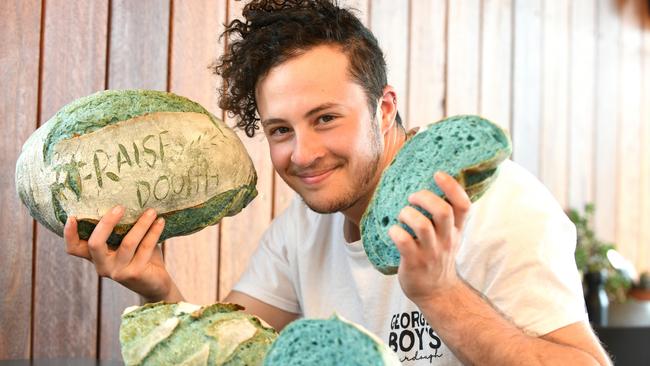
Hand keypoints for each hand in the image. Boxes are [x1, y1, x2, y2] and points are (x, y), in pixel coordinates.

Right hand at [64, 205, 181, 302]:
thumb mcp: (128, 242)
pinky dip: (153, 232)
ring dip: (141, 224)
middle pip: (95, 244)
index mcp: (97, 257)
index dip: (69, 234)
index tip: (72, 217)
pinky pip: (145, 247)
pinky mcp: (135, 274)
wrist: (157, 284)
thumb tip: (130, 199)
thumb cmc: (142, 258)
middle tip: (120, 207)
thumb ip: (123, 229)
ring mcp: (118, 272)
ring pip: (127, 243)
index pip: (74, 248)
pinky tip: (160, 222)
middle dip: (107, 223)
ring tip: (151, 211)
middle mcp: (103, 266)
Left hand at [388, 171, 470, 305]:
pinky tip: (392, 231)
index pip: (463, 205)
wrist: (437, 292)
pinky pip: (404, 242)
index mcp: (456, 230)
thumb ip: (445, 216)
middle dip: (425, 198)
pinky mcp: (414, 262)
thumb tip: (428, 185)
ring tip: (402, 214)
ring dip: (408, 214)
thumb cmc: (438, 257)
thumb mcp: (449, 236)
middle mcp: (446, 239)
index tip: (438, 174)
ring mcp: (431, 252)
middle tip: (412, 198)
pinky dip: (395, 232)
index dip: (452, 187)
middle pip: (443, 211)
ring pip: (422, 225)